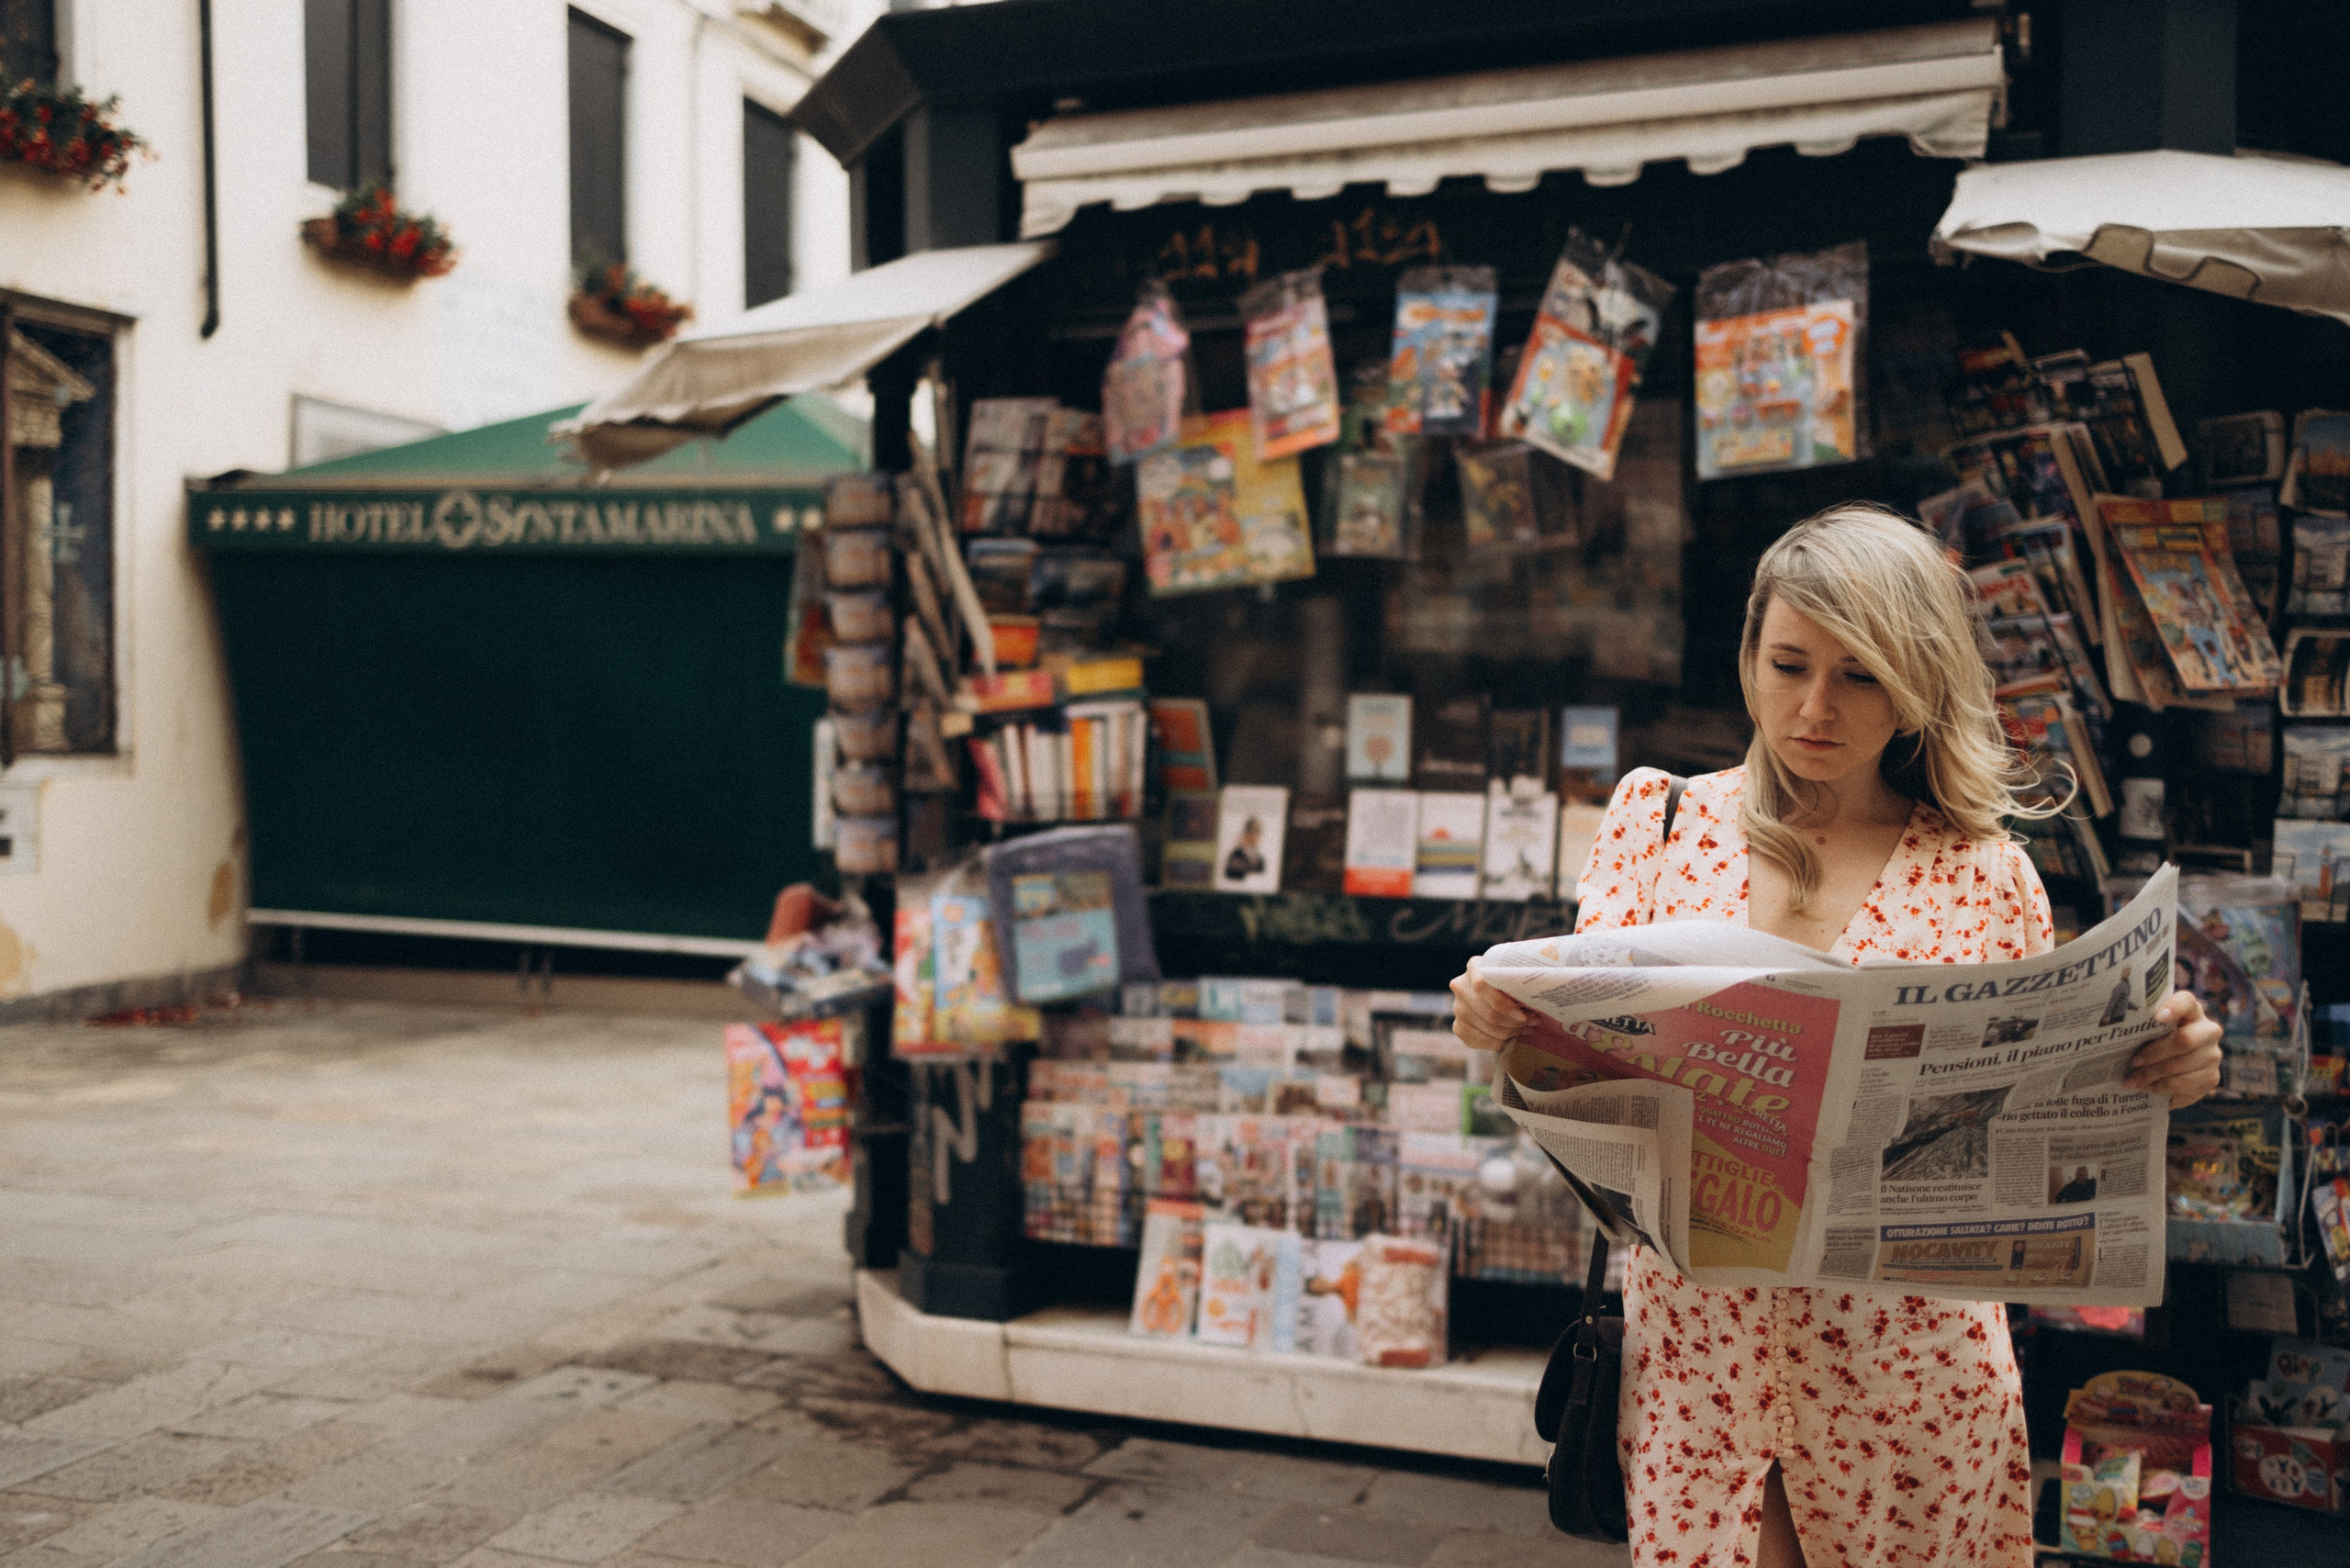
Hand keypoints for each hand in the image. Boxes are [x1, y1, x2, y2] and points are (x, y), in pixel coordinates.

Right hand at [1450, 958, 1535, 1054]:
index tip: (1523, 1015)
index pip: (1482, 986)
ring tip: (1527, 1028)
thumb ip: (1519, 979)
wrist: (1493, 991)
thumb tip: (1540, 995)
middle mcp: (1461, 986)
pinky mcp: (1458, 1027)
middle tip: (1533, 1022)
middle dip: (1515, 1023)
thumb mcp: (1513, 973)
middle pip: (1488, 1013)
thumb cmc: (1509, 980)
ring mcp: (1457, 1008)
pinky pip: (1481, 1041)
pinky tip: (1512, 1036)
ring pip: (1488, 1028)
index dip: (1504, 1004)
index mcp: (1474, 966)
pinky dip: (1500, 1042)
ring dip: (1512, 1032)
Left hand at [2125, 990, 2222, 1107]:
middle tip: (2133, 1061)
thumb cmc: (2152, 1043)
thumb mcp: (2147, 1032)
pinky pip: (2186, 1084)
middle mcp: (2208, 1031)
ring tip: (2133, 1080)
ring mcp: (2213, 1055)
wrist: (2170, 1072)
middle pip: (2184, 1040)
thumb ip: (2139, 1026)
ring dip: (2153, 1074)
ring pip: (2182, 1065)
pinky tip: (2148, 1087)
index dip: (2174, 1008)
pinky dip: (2163, 1087)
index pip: (2187, 1001)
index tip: (2158, 1017)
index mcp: (2190, 1011)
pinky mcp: (2212, 1078)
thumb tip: (2106, 1029)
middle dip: (2154, 1053)